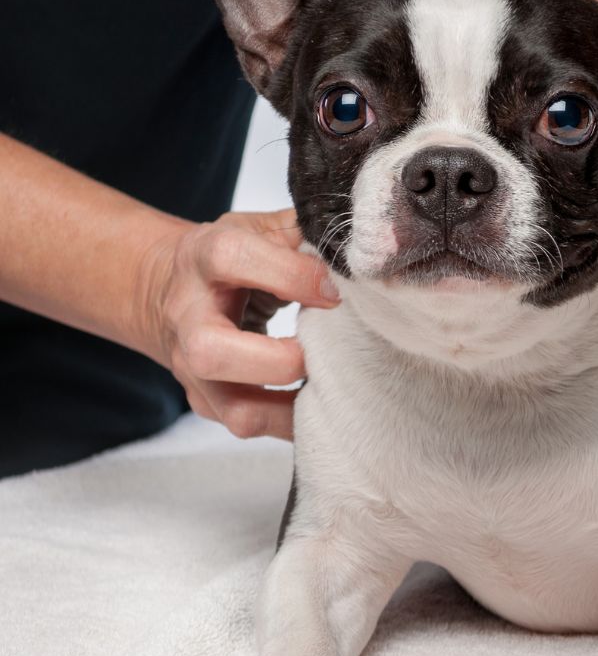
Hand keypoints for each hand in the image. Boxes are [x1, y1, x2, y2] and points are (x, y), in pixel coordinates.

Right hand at [140, 208, 339, 440]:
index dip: (292, 274)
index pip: (234, 259)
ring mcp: (192, 367)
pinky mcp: (206, 400)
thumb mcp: (262, 230)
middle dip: (281, 360)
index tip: (335, 291)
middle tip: (325, 349)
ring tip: (334, 384)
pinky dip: (293, 422)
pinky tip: (323, 403)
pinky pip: (251, 425)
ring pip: (235, 408)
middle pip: (212, 350)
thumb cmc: (233, 259)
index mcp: (204, 257)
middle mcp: (188, 316)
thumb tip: (368, 245)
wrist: (173, 292)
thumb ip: (307, 232)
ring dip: (295, 406)